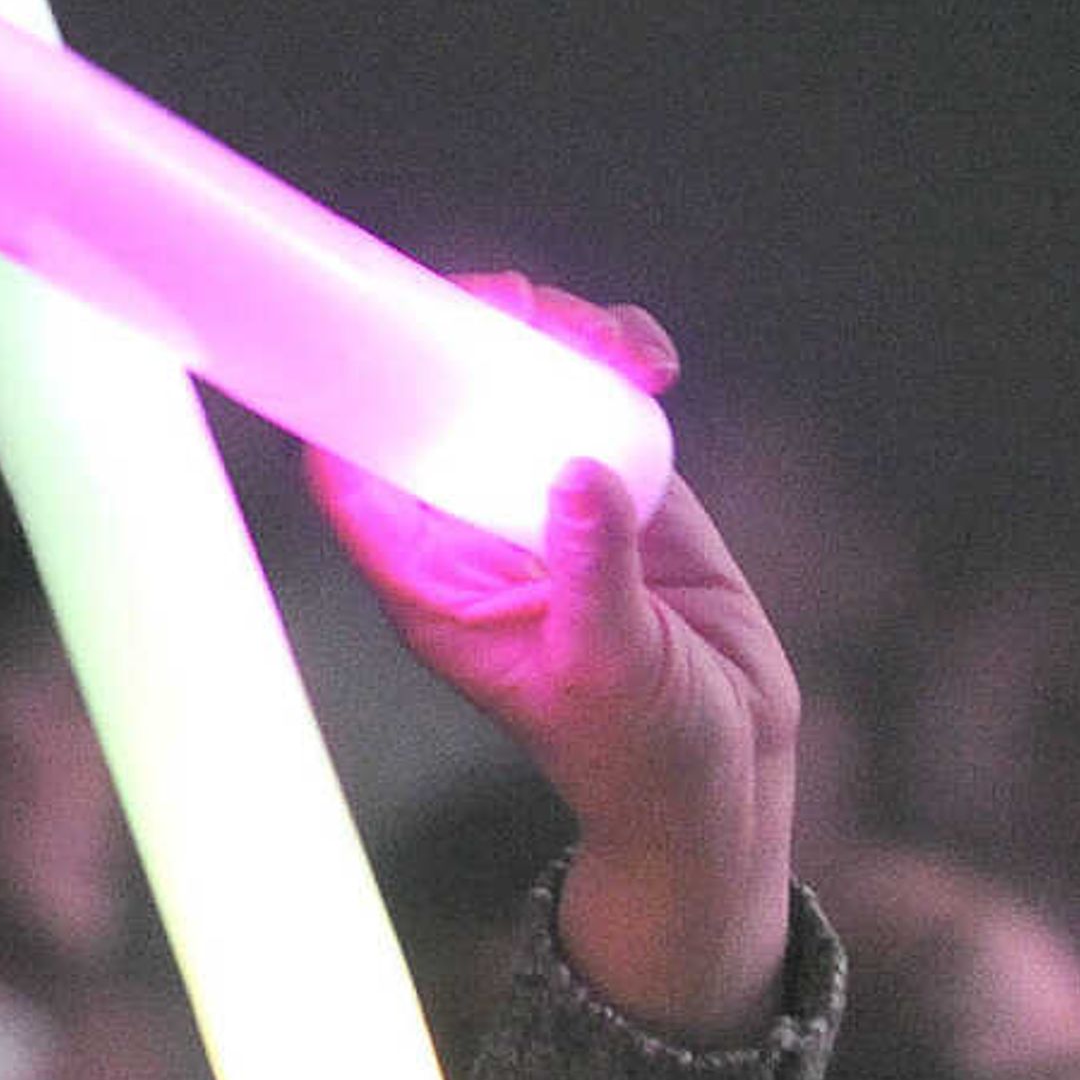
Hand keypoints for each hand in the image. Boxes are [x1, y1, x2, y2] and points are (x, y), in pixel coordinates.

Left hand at [307, 281, 799, 1042]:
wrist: (724, 769)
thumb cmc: (644, 751)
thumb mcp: (611, 670)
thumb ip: (593, 575)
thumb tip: (580, 477)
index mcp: (430, 585)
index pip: (356, 475)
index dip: (355, 397)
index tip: (387, 334)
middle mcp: (472, 533)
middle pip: (433, 401)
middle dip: (466, 335)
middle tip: (523, 309)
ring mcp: (540, 500)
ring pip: (514, 379)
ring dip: (552, 332)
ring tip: (613, 342)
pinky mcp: (613, 482)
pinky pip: (594, 392)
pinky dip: (616, 355)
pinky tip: (650, 365)